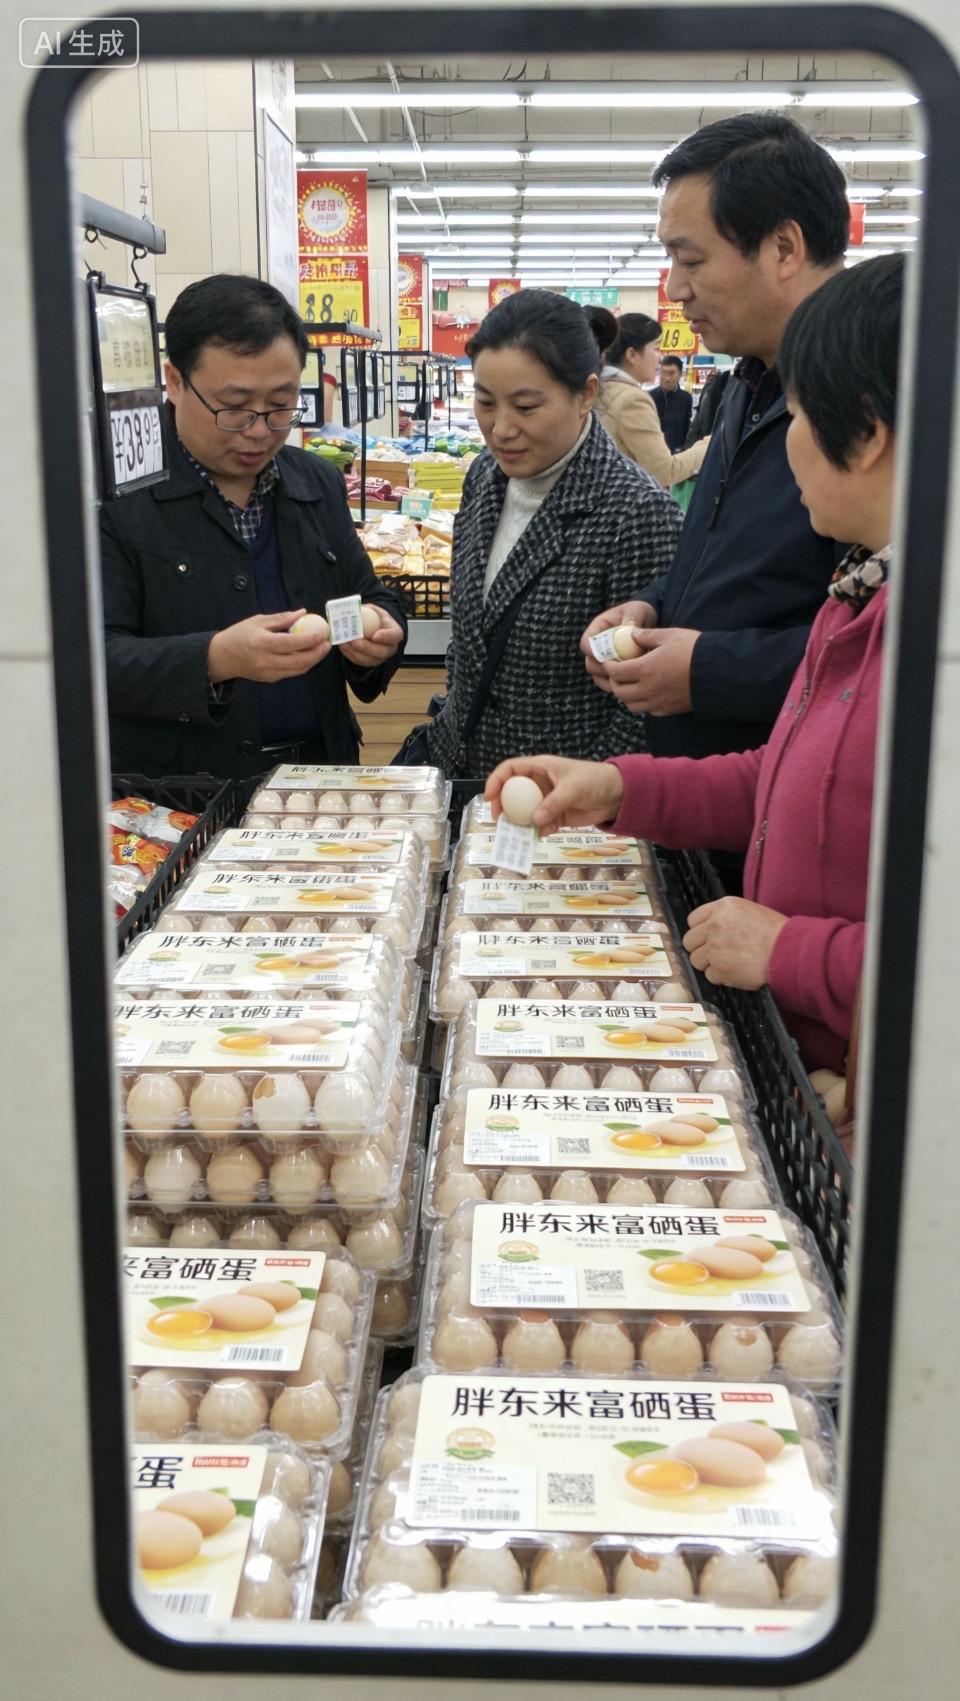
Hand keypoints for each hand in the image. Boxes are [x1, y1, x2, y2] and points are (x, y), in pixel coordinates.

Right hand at [207, 611, 329, 684]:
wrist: (222, 657)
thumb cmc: (240, 634)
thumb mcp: (258, 621)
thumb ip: (282, 618)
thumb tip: (303, 613)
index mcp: (262, 643)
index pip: (291, 643)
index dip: (309, 640)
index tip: (322, 634)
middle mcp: (266, 660)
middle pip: (299, 660)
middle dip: (317, 653)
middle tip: (327, 644)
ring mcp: (268, 672)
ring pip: (298, 669)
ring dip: (312, 660)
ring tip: (321, 650)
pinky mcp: (270, 679)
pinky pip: (291, 673)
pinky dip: (302, 665)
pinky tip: (308, 656)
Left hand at [339, 607, 404, 668]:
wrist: (374, 627)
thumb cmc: (376, 618)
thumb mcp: (374, 610)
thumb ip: (367, 610)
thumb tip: (355, 608)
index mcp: (395, 633)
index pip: (394, 636)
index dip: (385, 637)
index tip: (375, 635)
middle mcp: (390, 647)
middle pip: (381, 652)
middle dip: (366, 648)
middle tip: (354, 641)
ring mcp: (380, 657)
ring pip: (369, 660)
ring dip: (355, 652)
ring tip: (345, 643)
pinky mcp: (369, 661)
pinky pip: (360, 661)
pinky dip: (350, 654)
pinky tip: (343, 646)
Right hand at [485, 755, 623, 832]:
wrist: (617, 796)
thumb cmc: (595, 781)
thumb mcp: (574, 788)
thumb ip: (553, 803)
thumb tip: (534, 819)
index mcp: (540, 768)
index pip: (510, 769)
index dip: (496, 781)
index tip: (489, 797)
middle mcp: (538, 784)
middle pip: (511, 793)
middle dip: (502, 806)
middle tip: (499, 820)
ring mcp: (545, 801)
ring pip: (524, 812)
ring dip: (519, 822)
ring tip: (517, 833)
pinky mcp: (555, 816)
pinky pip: (539, 825)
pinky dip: (538, 830)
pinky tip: (543, 833)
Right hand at [581, 600, 657, 693]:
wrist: (645, 622)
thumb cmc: (638, 613)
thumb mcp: (636, 611)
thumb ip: (632, 620)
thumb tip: (628, 632)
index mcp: (597, 629)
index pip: (586, 643)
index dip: (593, 652)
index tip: (608, 657)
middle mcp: (596, 646)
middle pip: (590, 663)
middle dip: (605, 669)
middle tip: (623, 671)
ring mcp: (602, 660)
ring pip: (598, 676)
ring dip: (612, 679)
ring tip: (629, 677)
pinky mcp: (611, 670)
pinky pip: (608, 682)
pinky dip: (618, 684)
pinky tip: (632, 682)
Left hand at [606, 626, 699, 715]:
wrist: (718, 671)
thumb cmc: (694, 650)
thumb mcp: (669, 635)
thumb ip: (646, 635)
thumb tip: (631, 634)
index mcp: (645, 669)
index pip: (616, 672)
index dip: (609, 666)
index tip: (608, 661)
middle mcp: (648, 689)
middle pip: (620, 692)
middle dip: (614, 682)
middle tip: (617, 673)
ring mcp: (658, 702)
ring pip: (632, 705)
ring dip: (627, 696)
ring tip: (631, 685)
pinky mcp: (670, 709)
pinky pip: (649, 711)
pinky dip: (643, 704)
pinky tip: (648, 694)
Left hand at [683, 897, 788, 990]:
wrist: (788, 951)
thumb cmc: (775, 932)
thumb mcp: (748, 910)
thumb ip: (725, 916)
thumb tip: (709, 927)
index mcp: (722, 907)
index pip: (693, 920)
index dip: (700, 931)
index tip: (706, 937)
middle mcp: (714, 926)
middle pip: (690, 941)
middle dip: (700, 949)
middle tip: (715, 953)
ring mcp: (715, 948)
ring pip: (696, 960)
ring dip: (709, 964)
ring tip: (728, 963)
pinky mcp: (720, 969)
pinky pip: (710, 976)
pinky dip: (720, 977)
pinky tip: (735, 971)